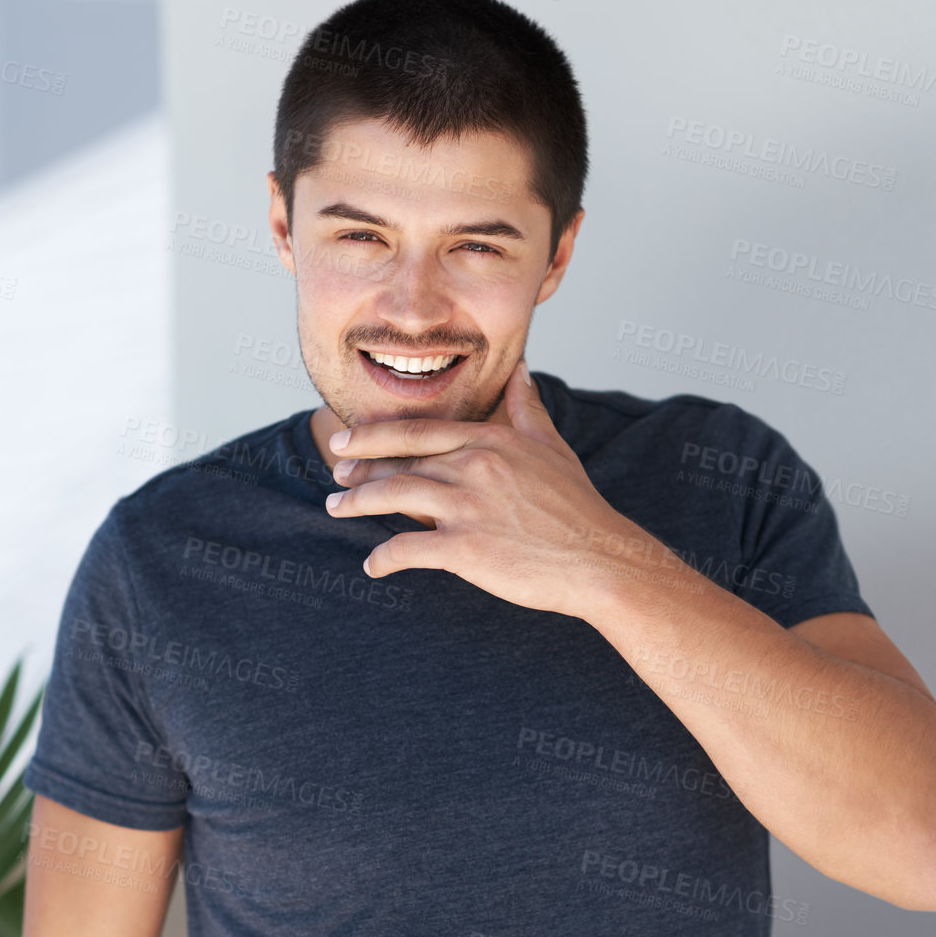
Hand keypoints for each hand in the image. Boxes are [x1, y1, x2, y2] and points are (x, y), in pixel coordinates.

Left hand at [324, 359, 648, 617]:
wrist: (600, 558)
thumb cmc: (577, 507)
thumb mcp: (551, 446)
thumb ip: (526, 408)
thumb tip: (520, 370)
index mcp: (489, 441)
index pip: (417, 431)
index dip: (374, 436)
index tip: (346, 440)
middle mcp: (473, 467)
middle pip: (399, 463)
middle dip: (359, 470)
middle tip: (335, 478)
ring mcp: (467, 507)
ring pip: (393, 498)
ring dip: (358, 505)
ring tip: (336, 510)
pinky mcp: (466, 549)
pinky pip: (408, 550)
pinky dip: (384, 559)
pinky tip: (372, 567)